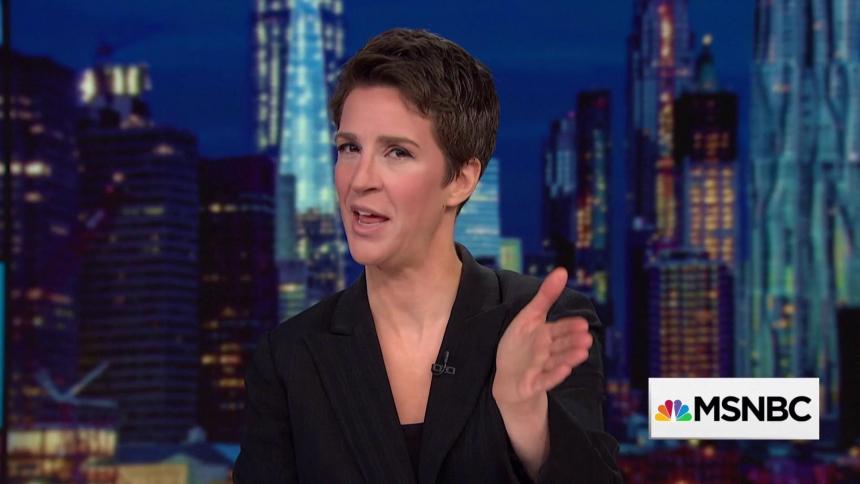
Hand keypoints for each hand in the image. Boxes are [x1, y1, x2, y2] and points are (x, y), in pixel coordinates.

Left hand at [492, 267, 592, 407]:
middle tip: (587, 338)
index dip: (569, 326)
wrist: (507, 377)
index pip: (560, 329)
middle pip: (562, 346)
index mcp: (546, 335)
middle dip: (573, 342)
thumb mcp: (529, 317)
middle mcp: (547, 352)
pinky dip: (554, 376)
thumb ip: (545, 296)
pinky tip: (565, 371)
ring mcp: (541, 369)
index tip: (583, 323)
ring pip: (556, 362)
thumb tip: (562, 271)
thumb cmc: (520, 345)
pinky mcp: (532, 384)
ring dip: (568, 358)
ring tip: (582, 354)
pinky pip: (544, 380)